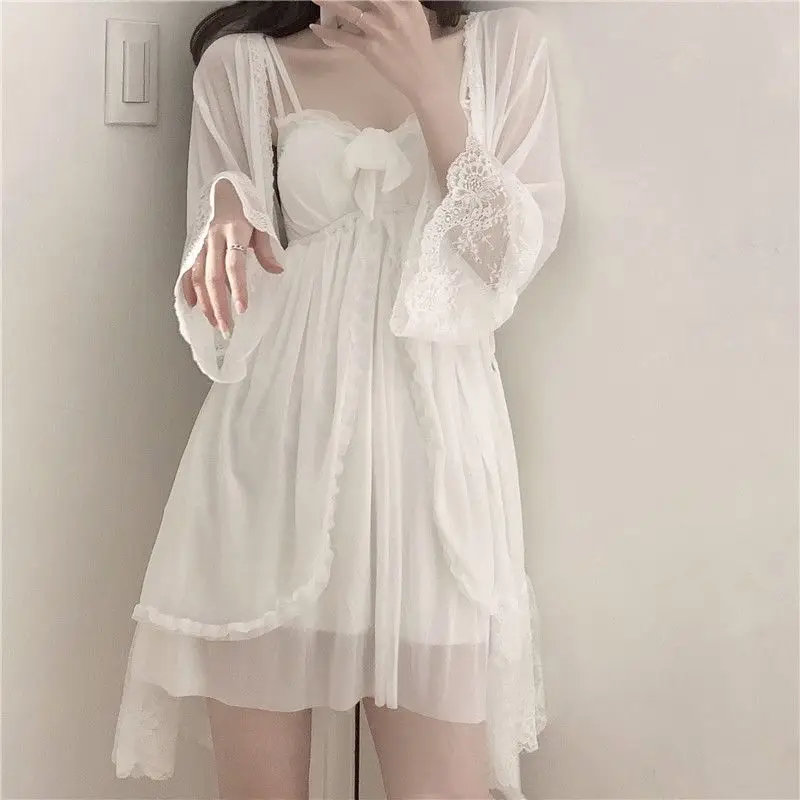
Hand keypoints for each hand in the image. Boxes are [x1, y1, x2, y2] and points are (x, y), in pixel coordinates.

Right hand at [181, 179, 282, 336]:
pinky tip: (193, 305)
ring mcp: (201, 243)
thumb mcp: (261, 225)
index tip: (242, 310)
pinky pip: (188, 270)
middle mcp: (214, 239)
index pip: (235, 265)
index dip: (237, 288)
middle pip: (213, 277)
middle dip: (219, 305)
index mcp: (234, 232)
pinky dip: (188, 288)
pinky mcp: (194, 246)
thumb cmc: (245, 207)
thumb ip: (266, 250)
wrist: (223, 188)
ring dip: (205, 302)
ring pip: (199, 277)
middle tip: (226, 327)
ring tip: (215, 322)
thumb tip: (277, 271)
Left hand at [309, 0, 439, 104]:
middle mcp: (393, 13)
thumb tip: (378, 1)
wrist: (423, 77)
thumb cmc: (419, 47)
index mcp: (406, 3)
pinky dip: (328, 33)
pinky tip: (316, 28)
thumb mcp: (415, 16)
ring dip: (330, 3)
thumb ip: (399, 2)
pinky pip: (345, 39)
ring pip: (349, 11)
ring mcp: (379, 31)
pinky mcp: (370, 49)